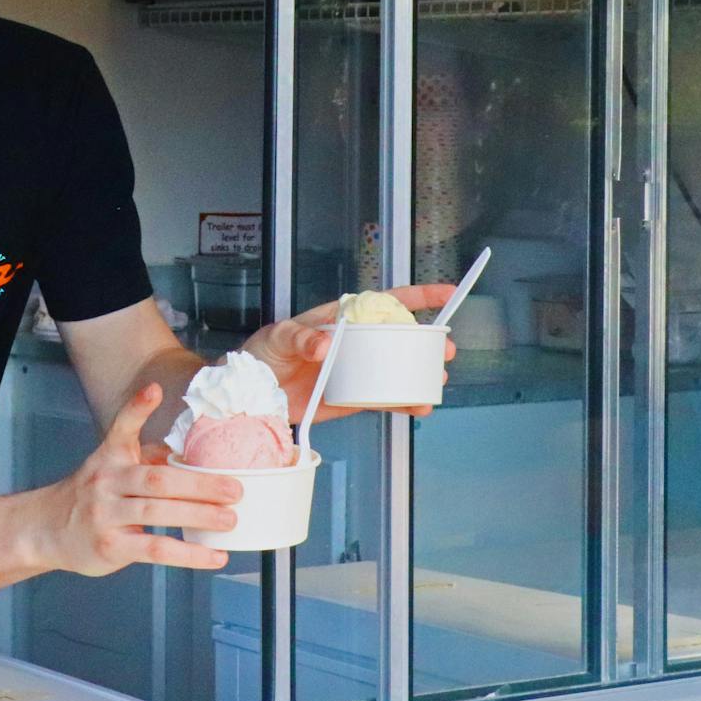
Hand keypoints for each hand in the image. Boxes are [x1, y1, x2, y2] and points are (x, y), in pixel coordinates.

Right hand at [31, 384, 240, 576]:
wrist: (46, 529)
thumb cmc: (92, 495)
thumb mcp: (111, 466)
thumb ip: (147, 458)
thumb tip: (195, 453)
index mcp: (110, 457)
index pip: (122, 428)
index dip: (137, 408)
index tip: (154, 391)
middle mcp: (107, 482)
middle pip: (157, 479)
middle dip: (199, 484)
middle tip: (234, 488)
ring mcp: (107, 515)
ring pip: (158, 514)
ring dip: (199, 516)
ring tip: (230, 519)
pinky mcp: (112, 547)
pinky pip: (155, 550)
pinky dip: (188, 555)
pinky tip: (214, 555)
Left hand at [239, 284, 457, 423]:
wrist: (252, 392)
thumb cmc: (264, 353)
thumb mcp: (280, 336)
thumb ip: (303, 337)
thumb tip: (326, 344)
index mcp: (343, 318)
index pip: (387, 302)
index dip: (420, 296)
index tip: (448, 294)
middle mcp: (356, 342)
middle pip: (402, 337)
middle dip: (429, 341)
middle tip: (447, 351)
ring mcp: (358, 370)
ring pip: (398, 369)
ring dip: (422, 374)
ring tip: (438, 381)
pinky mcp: (353, 397)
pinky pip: (385, 398)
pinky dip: (404, 402)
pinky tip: (419, 406)